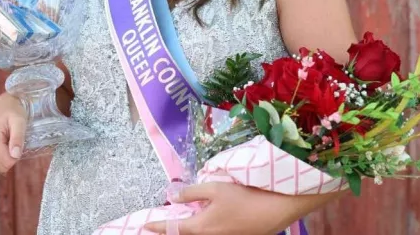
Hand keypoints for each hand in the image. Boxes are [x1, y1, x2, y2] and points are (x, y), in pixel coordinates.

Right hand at [0, 92, 26, 173]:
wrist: (3, 104)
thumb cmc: (14, 111)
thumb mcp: (19, 121)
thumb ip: (18, 138)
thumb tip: (15, 156)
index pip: (7, 162)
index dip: (17, 155)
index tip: (18, 141)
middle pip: (1, 167)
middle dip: (11, 156)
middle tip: (13, 140)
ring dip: (5, 156)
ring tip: (7, 139)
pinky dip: (0, 155)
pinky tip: (2, 142)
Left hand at [144, 182, 292, 234]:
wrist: (274, 210)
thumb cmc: (244, 196)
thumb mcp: (216, 188)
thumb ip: (192, 192)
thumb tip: (172, 195)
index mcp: (202, 227)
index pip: (173, 228)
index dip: (158, 226)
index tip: (145, 225)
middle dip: (170, 231)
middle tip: (157, 226)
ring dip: (185, 230)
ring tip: (177, 224)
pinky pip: (210, 234)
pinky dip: (199, 230)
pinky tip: (201, 221)